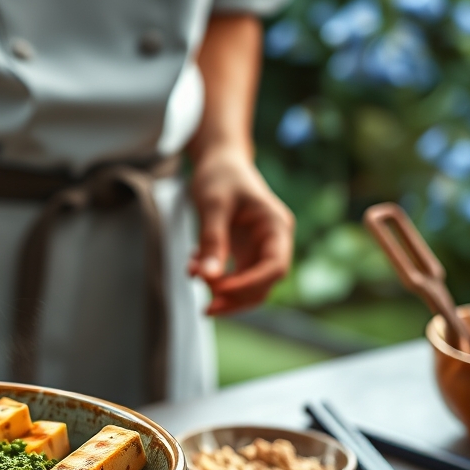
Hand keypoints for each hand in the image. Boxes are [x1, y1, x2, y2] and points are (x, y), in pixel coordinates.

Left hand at [187, 145, 294, 315]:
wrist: (219, 162)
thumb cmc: (220, 176)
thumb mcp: (213, 204)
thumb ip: (212, 240)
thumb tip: (208, 276)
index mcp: (276, 226)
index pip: (275, 267)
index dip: (250, 285)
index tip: (220, 290)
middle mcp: (273, 241)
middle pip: (264, 284)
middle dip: (235, 298)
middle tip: (206, 307)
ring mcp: (259, 249)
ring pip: (248, 287)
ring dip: (223, 294)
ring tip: (194, 278)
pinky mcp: (243, 254)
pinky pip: (233, 277)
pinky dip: (214, 279)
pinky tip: (193, 267)